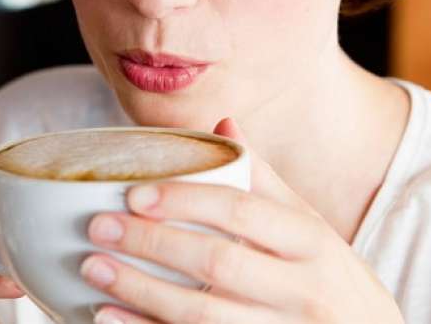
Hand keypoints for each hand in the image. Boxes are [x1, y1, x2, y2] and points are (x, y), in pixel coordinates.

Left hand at [81, 118, 404, 323]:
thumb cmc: (336, 280)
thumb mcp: (313, 228)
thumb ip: (265, 181)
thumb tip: (222, 125)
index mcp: (313, 241)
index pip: (243, 212)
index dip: (186, 200)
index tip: (135, 194)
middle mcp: (304, 288)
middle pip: (219, 263)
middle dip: (153, 245)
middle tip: (100, 228)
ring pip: (203, 317)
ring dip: (142, 294)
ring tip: (95, 270)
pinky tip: (112, 318)